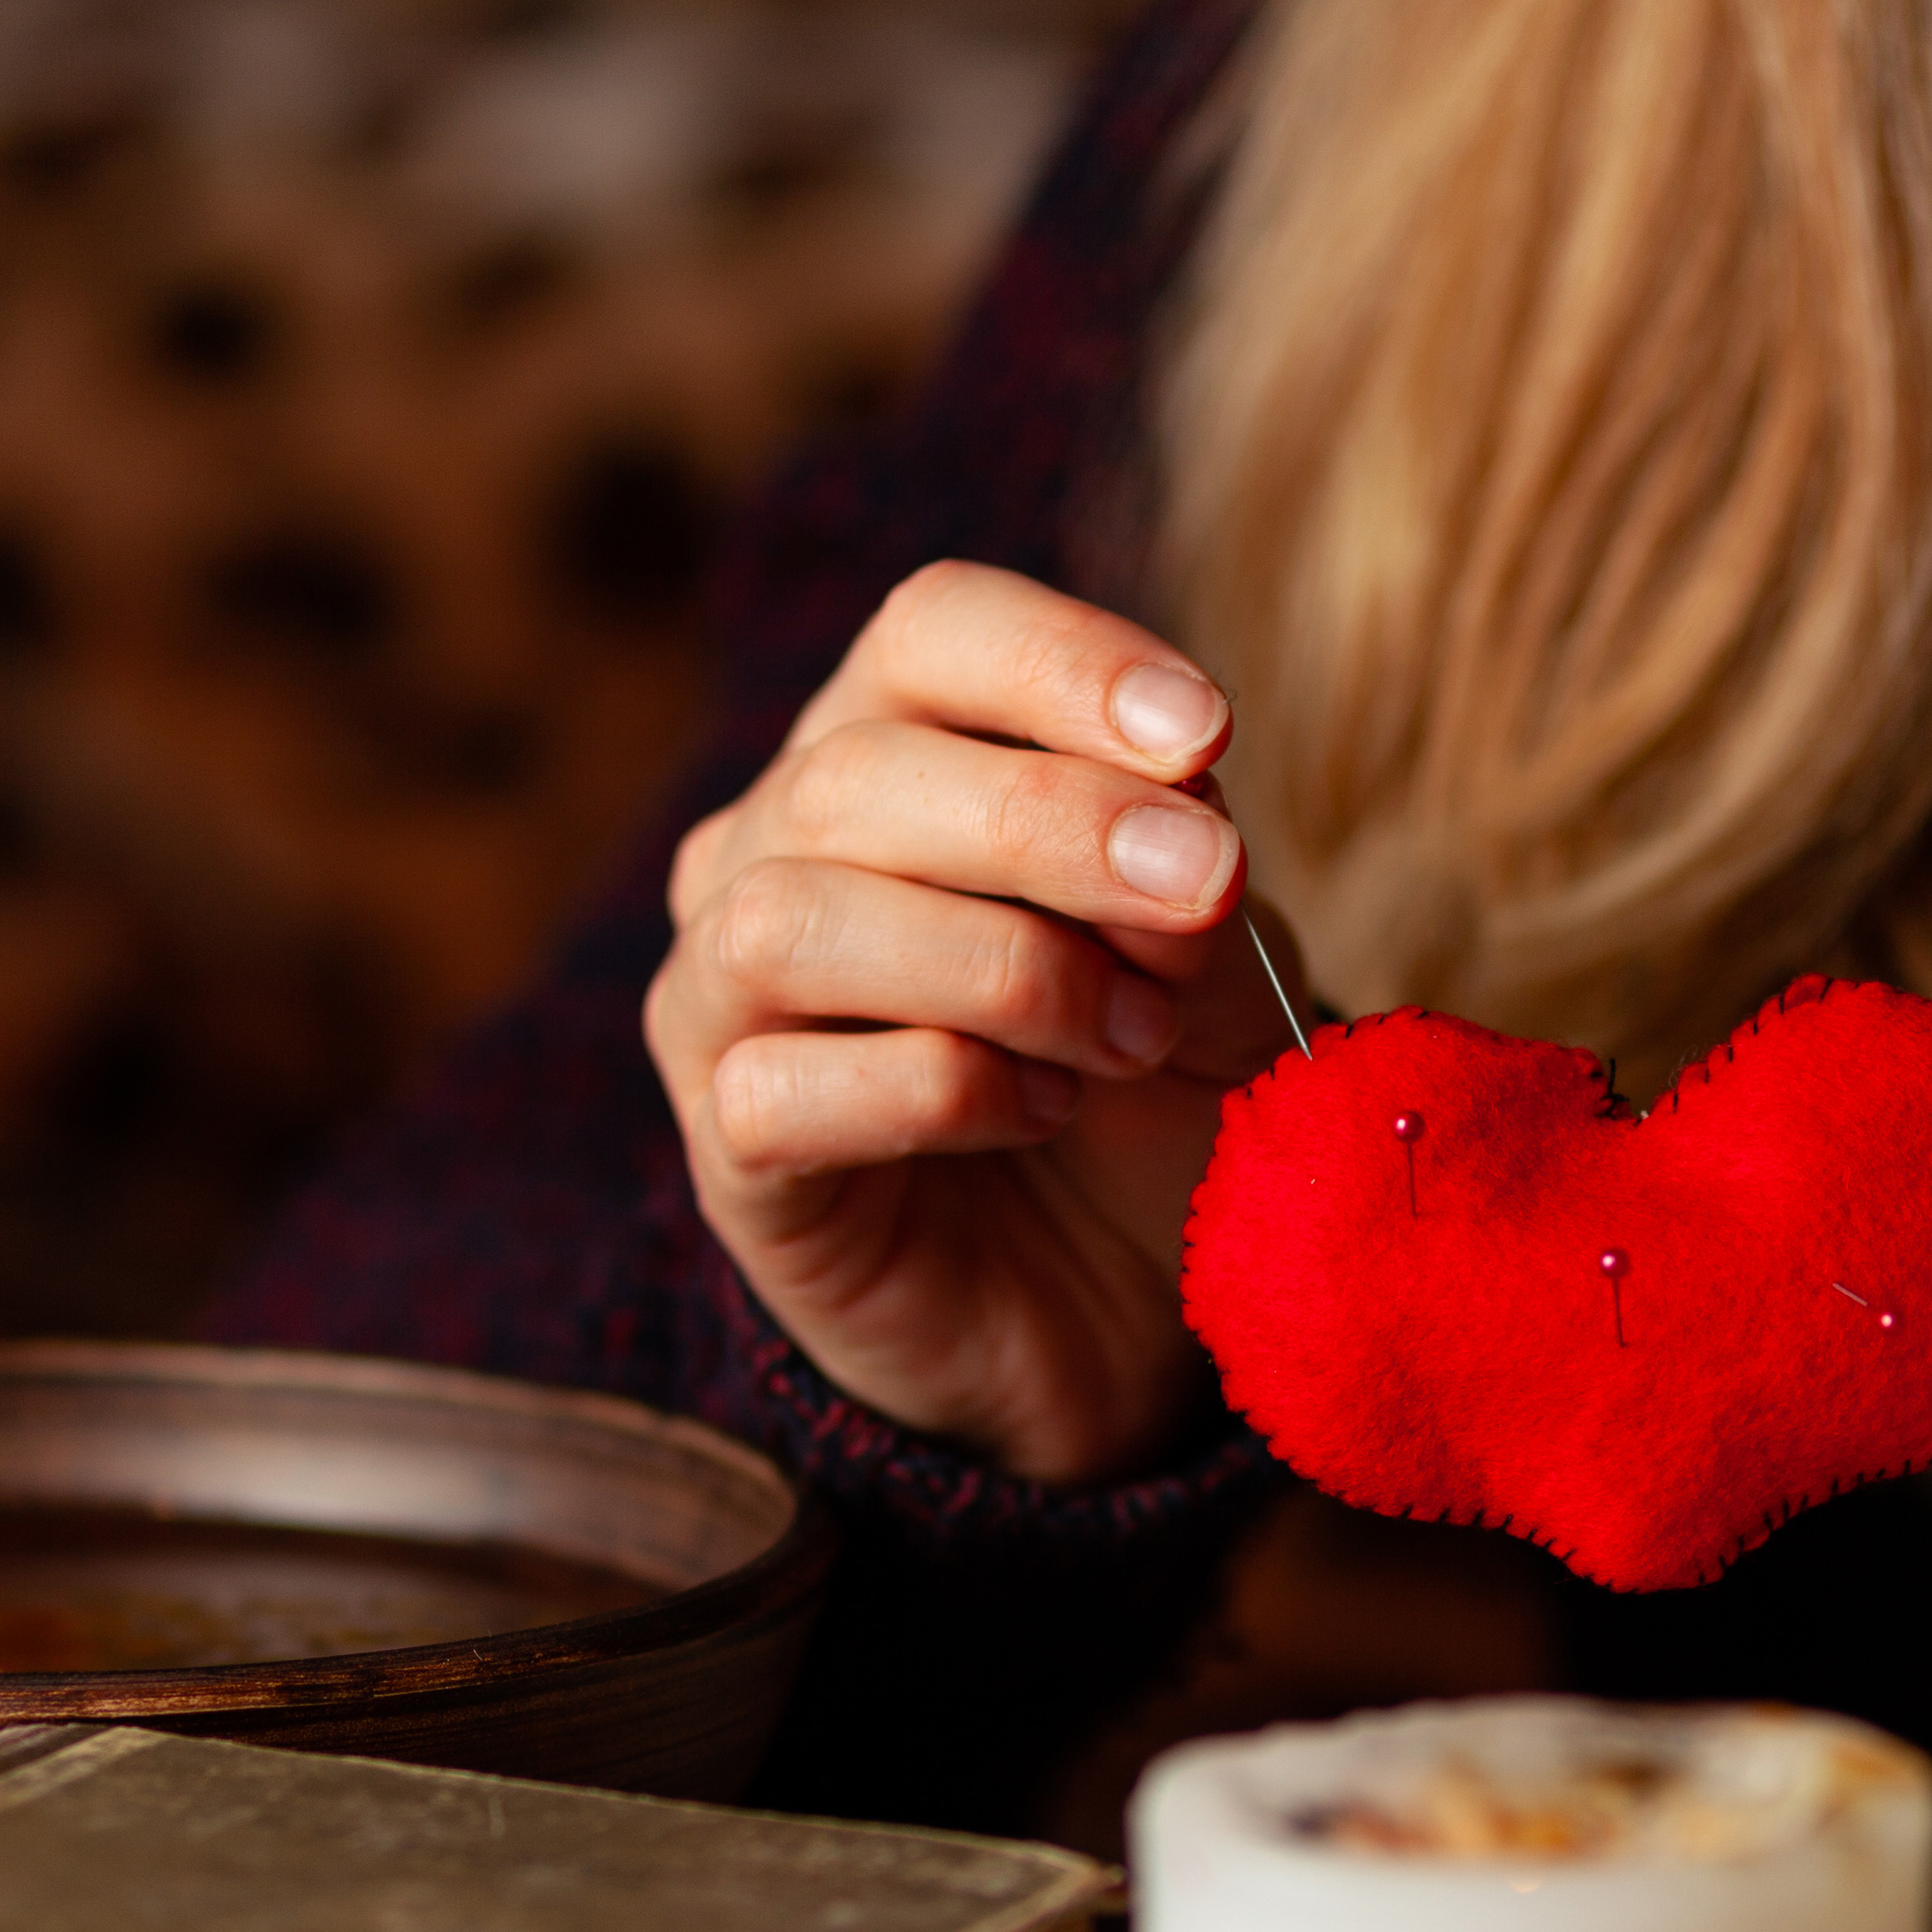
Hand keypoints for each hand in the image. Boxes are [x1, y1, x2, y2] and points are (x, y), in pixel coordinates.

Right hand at [648, 563, 1294, 1481]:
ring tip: (1124, 1035)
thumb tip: (1171, 819)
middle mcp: (770, 849)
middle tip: (1203, 897)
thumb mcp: (1209, 956)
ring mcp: (722, 1000)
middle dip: (1055, 823)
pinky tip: (1038, 1112)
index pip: (932, 631)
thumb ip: (1186, 871)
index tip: (1208, 736)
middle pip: (856, 769)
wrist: (1127, 1300)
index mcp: (890, 750)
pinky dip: (937, 1092)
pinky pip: (782, 1090)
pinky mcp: (728, 1152)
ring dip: (999, 968)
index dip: (1062, 662)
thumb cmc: (1150, 1089)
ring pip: (793, 921)